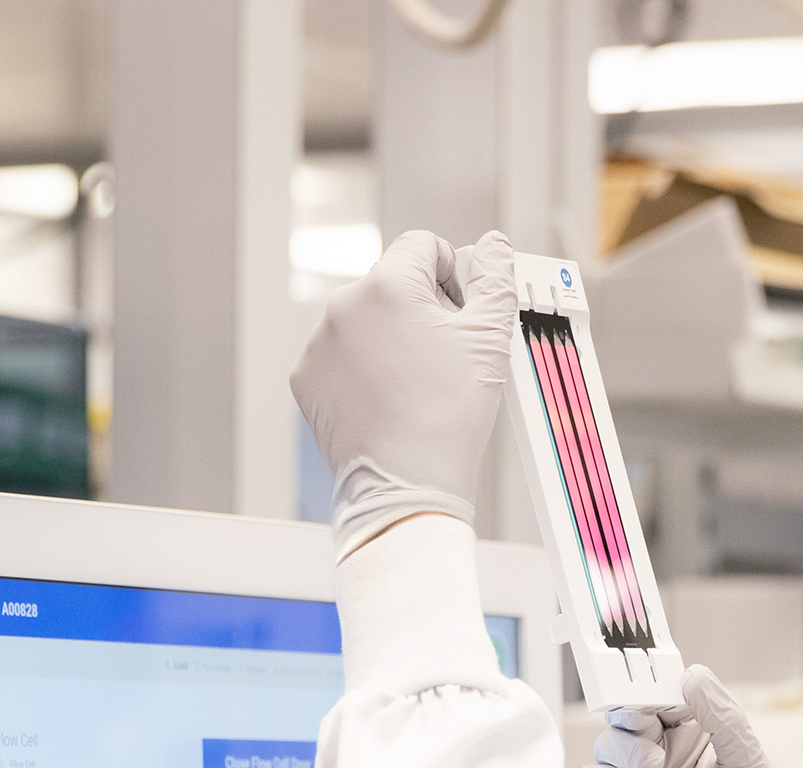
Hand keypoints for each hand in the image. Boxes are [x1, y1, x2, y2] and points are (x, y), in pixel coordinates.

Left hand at [289, 230, 514, 557]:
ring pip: (366, 321)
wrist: (406, 486)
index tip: (461, 315)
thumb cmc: (449, 418)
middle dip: (421, 310)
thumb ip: (495, 280)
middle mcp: (343, 305)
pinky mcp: (306, 377)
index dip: (452, 275)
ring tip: (415, 386)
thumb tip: (493, 246)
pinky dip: (363, 370)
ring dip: (390, 339)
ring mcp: (318, 343)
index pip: (423, 246)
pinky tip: (388, 399)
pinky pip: (341, 356)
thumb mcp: (490, 340)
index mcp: (387, 285)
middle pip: (393, 284)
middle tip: (444, 359)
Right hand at [572, 666, 802, 767]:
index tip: (656, 676)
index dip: (660, 684)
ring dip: (624, 746)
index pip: (668, 698)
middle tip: (645, 717)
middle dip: (633, 709)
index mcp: (697, 746)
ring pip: (606, 743)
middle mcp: (660, 763)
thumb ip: (724, 719)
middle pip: (629, 714)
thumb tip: (693, 674)